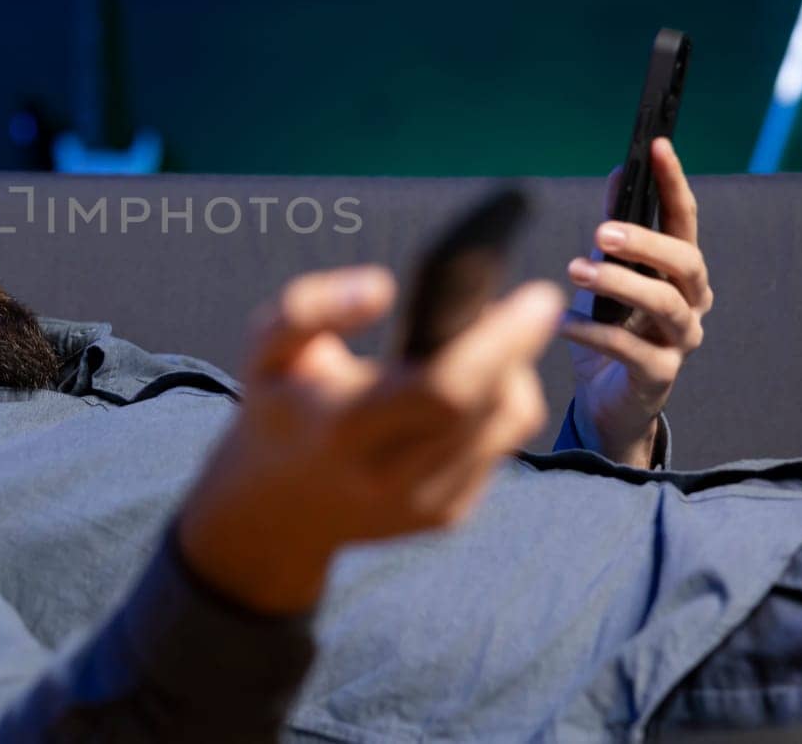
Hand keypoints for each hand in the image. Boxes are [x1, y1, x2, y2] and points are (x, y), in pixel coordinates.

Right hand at [176, 264, 563, 613]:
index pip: (446, 388)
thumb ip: (309, 307)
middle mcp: (388, 476)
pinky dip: (497, 407)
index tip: (535, 296)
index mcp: (344, 428)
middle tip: (528, 305)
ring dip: (514, 373)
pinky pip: (500, 448)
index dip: (502, 342)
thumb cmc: (279, 406)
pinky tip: (468, 388)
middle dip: (520, 347)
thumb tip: (382, 286)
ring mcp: (424, 504)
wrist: (276, 509)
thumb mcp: (266, 348)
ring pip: (508, 425)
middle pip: (490, 406)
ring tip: (488, 343)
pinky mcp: (446, 516)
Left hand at [558, 137, 713, 466]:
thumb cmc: (611, 331)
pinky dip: (594, 333)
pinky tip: (564, 321)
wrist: (607, 404)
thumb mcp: (610, 274)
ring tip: (576, 269)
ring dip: (619, 283)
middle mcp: (691, 304)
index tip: (657, 146)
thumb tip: (619, 172)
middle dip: (645, 241)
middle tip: (600, 230)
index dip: (674, 182)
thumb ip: (616, 230)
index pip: (685, 219)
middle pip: (685, 263)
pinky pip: (630, 350)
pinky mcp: (659, 376)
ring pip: (664, 305)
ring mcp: (680, 341)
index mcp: (681, 273)